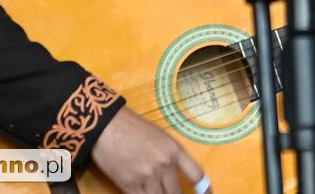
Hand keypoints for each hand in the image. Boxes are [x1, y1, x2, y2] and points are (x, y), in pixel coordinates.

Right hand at [92, 106, 207, 193]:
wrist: (107, 126)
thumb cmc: (134, 128)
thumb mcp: (161, 136)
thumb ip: (171, 155)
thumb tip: (176, 174)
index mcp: (174, 150)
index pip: (196, 174)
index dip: (204, 187)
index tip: (207, 193)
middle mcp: (163, 164)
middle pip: (176, 192)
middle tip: (173, 193)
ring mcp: (146, 176)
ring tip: (159, 193)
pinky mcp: (128, 184)